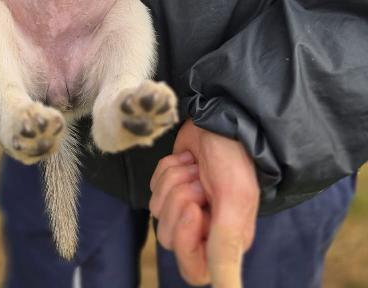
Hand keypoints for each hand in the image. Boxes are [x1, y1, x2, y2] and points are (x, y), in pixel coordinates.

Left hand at [150, 119, 258, 287]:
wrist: (221, 118)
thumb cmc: (233, 159)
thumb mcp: (233, 204)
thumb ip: (225, 251)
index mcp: (225, 240)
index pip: (193, 269)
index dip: (187, 242)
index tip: (194, 210)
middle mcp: (205, 227)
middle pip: (171, 238)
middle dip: (180, 201)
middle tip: (199, 182)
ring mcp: (185, 203)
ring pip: (159, 210)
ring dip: (174, 182)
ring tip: (195, 168)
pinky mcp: (171, 182)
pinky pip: (154, 187)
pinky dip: (167, 169)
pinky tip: (187, 159)